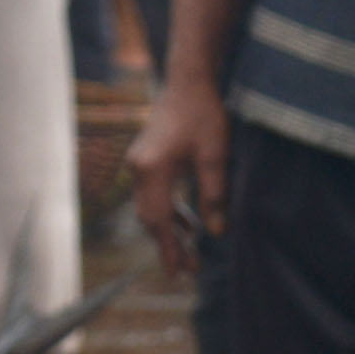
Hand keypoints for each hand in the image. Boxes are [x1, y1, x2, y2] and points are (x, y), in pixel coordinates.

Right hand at [130, 74, 230, 278]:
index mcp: (153, 168)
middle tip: (187, 271)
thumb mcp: (215, 156)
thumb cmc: (204, 113)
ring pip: (150, 209)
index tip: (177, 273)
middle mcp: (139, 168)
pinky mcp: (147, 160)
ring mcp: (140, 163)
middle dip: (167, 246)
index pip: (158, 219)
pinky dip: (169, 212)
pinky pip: (154, 195)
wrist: (188, 80)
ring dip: (169, 231)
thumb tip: (215, 232)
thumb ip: (213, 195)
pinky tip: (188, 224)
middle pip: (149, 219)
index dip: (168, 249)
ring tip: (190, 253)